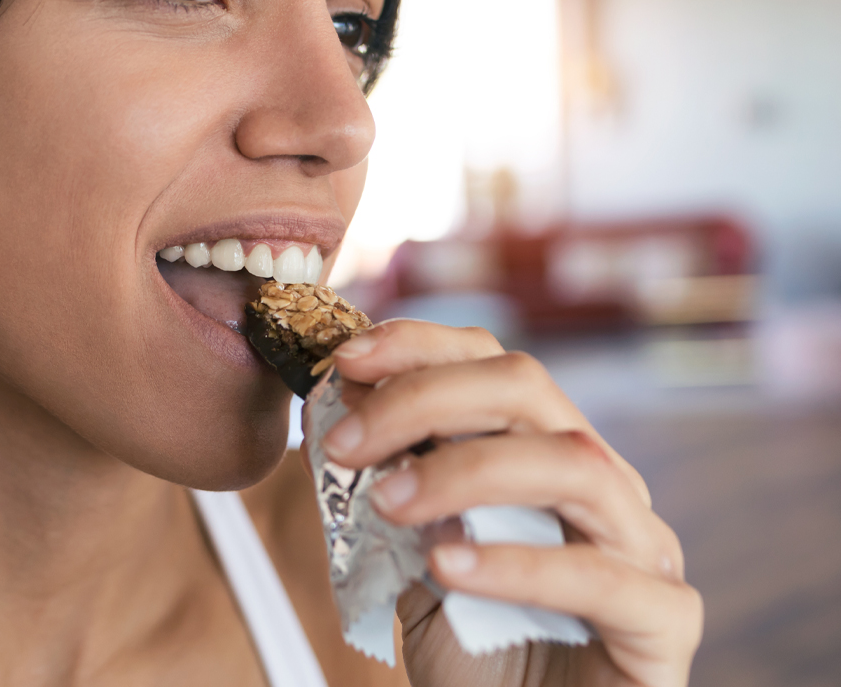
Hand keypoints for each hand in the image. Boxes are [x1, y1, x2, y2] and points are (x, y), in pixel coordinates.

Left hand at [322, 320, 702, 686]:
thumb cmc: (472, 650)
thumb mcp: (411, 556)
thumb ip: (390, 489)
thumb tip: (334, 411)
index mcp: (546, 455)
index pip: (493, 365)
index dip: (419, 347)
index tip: (344, 361)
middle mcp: (600, 483)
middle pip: (529, 390)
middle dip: (425, 398)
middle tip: (346, 443)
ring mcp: (641, 545)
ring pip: (573, 463)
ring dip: (464, 470)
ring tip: (387, 502)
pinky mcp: (664, 620)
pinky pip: (602, 576)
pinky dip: (517, 565)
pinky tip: (446, 568)